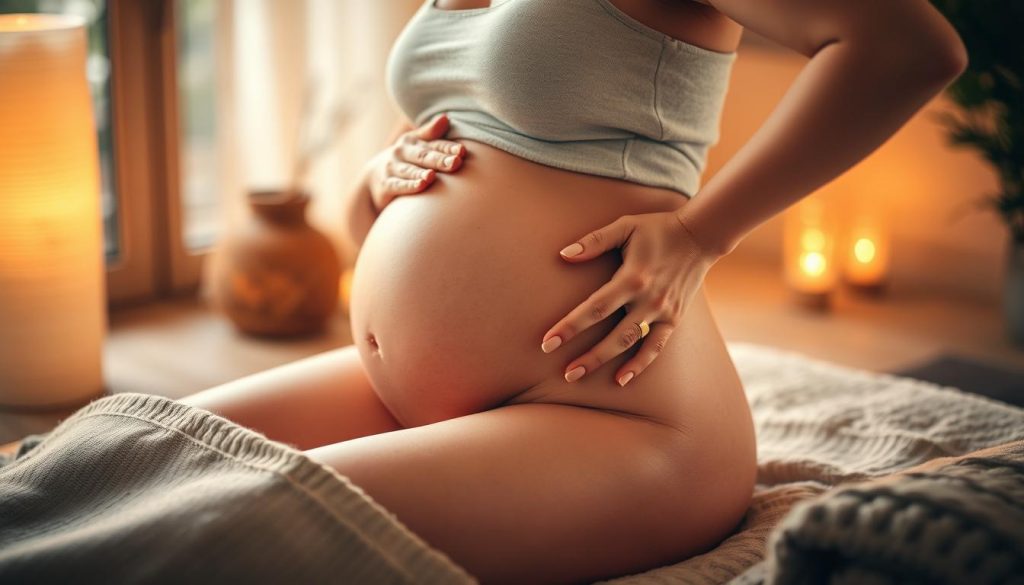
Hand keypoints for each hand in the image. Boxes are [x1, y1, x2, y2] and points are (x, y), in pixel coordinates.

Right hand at [367, 113, 464, 212]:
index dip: (448, 148)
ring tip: (433, 176)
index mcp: (413, 141)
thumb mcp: (415, 143)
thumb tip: (446, 117)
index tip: (462, 151)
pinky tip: (420, 186)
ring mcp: (393, 167)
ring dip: (421, 173)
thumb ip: (431, 132)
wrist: (374, 177)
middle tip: (455, 163)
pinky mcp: (386, 183)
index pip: (434, 144)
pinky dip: (409, 186)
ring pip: (410, 171)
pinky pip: (398, 185)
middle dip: (439, 160)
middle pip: (424, 156)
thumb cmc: (404, 159)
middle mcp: (402, 152)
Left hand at [541, 211, 718, 386]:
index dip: (570, 327)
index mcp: (632, 277)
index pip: (594, 308)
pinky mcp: (674, 318)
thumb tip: (564, 254)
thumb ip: (594, 241)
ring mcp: (662, 311)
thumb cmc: (657, 229)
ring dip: (606, 362)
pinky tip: (621, 379)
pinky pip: (656, 346)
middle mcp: (647, 298)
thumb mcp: (625, 226)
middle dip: (588, 356)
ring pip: (631, 344)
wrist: (701, 236)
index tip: (548, 343)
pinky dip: (640, 364)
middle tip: (564, 373)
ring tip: (579, 376)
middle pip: (613, 335)